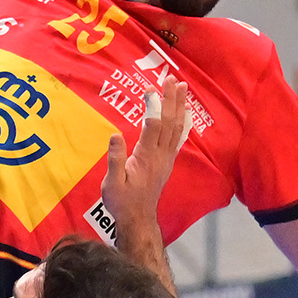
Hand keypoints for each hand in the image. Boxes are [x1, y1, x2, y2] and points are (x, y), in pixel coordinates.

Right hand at [102, 79, 189, 233]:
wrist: (138, 219)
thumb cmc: (122, 201)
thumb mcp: (111, 183)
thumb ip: (115, 159)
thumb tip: (115, 134)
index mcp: (146, 157)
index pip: (153, 125)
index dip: (153, 105)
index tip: (148, 88)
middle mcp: (160, 155)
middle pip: (169, 122)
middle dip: (171, 98)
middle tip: (172, 78)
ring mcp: (166, 158)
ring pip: (176, 127)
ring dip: (179, 106)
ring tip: (182, 87)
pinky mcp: (167, 162)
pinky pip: (178, 137)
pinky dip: (183, 122)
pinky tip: (186, 112)